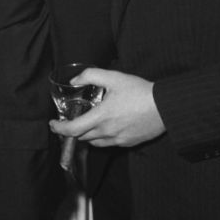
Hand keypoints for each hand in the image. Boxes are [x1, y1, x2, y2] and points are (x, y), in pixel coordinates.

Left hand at [49, 68, 165, 147]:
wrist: (165, 107)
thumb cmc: (140, 91)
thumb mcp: (114, 77)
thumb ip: (91, 76)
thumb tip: (74, 81)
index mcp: (101, 117)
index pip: (72, 129)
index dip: (59, 128)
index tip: (53, 124)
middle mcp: (107, 132)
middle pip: (81, 137)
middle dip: (72, 130)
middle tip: (70, 120)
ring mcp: (118, 140)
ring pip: (94, 142)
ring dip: (85, 135)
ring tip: (86, 123)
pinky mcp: (128, 143)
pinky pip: (108, 144)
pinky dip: (100, 138)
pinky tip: (105, 127)